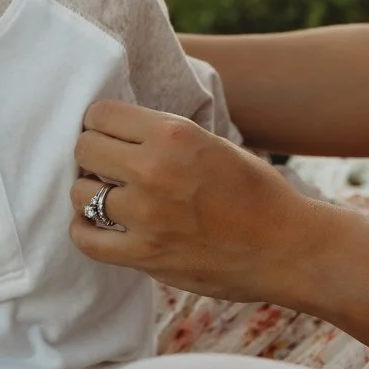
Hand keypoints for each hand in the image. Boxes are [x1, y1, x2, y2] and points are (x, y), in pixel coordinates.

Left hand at [69, 99, 327, 305]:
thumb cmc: (256, 193)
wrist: (288, 248)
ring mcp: (146, 215)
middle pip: (84, 149)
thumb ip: (164, 135)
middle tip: (110, 167)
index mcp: (173, 134)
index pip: (100, 114)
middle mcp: (154, 170)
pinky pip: (85, 238)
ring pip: (80, 193)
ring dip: (91, 193)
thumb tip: (116, 131)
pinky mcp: (144, 254)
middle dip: (93, 155)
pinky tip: (101, 226)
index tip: (111, 136)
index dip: (102, 124)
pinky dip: (86, 230)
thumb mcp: (211, 143)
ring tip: (112, 197)